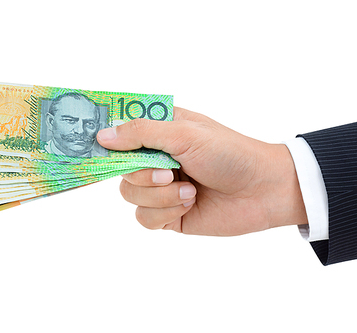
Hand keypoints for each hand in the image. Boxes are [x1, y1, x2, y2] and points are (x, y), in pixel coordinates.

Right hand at [97, 107, 307, 235]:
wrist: (263, 190)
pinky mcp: (169, 214)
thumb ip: (142, 133)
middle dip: (143, 175)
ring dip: (159, 196)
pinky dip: (165, 212)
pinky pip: (145, 218)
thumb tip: (102, 136)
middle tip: (169, 172)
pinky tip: (189, 204)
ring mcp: (161, 188)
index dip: (107, 140)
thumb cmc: (229, 153)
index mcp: (160, 133)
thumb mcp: (185, 133)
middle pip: (120, 170)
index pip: (120, 134)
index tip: (93, 145)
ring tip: (189, 191)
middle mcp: (156, 159)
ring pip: (130, 196)